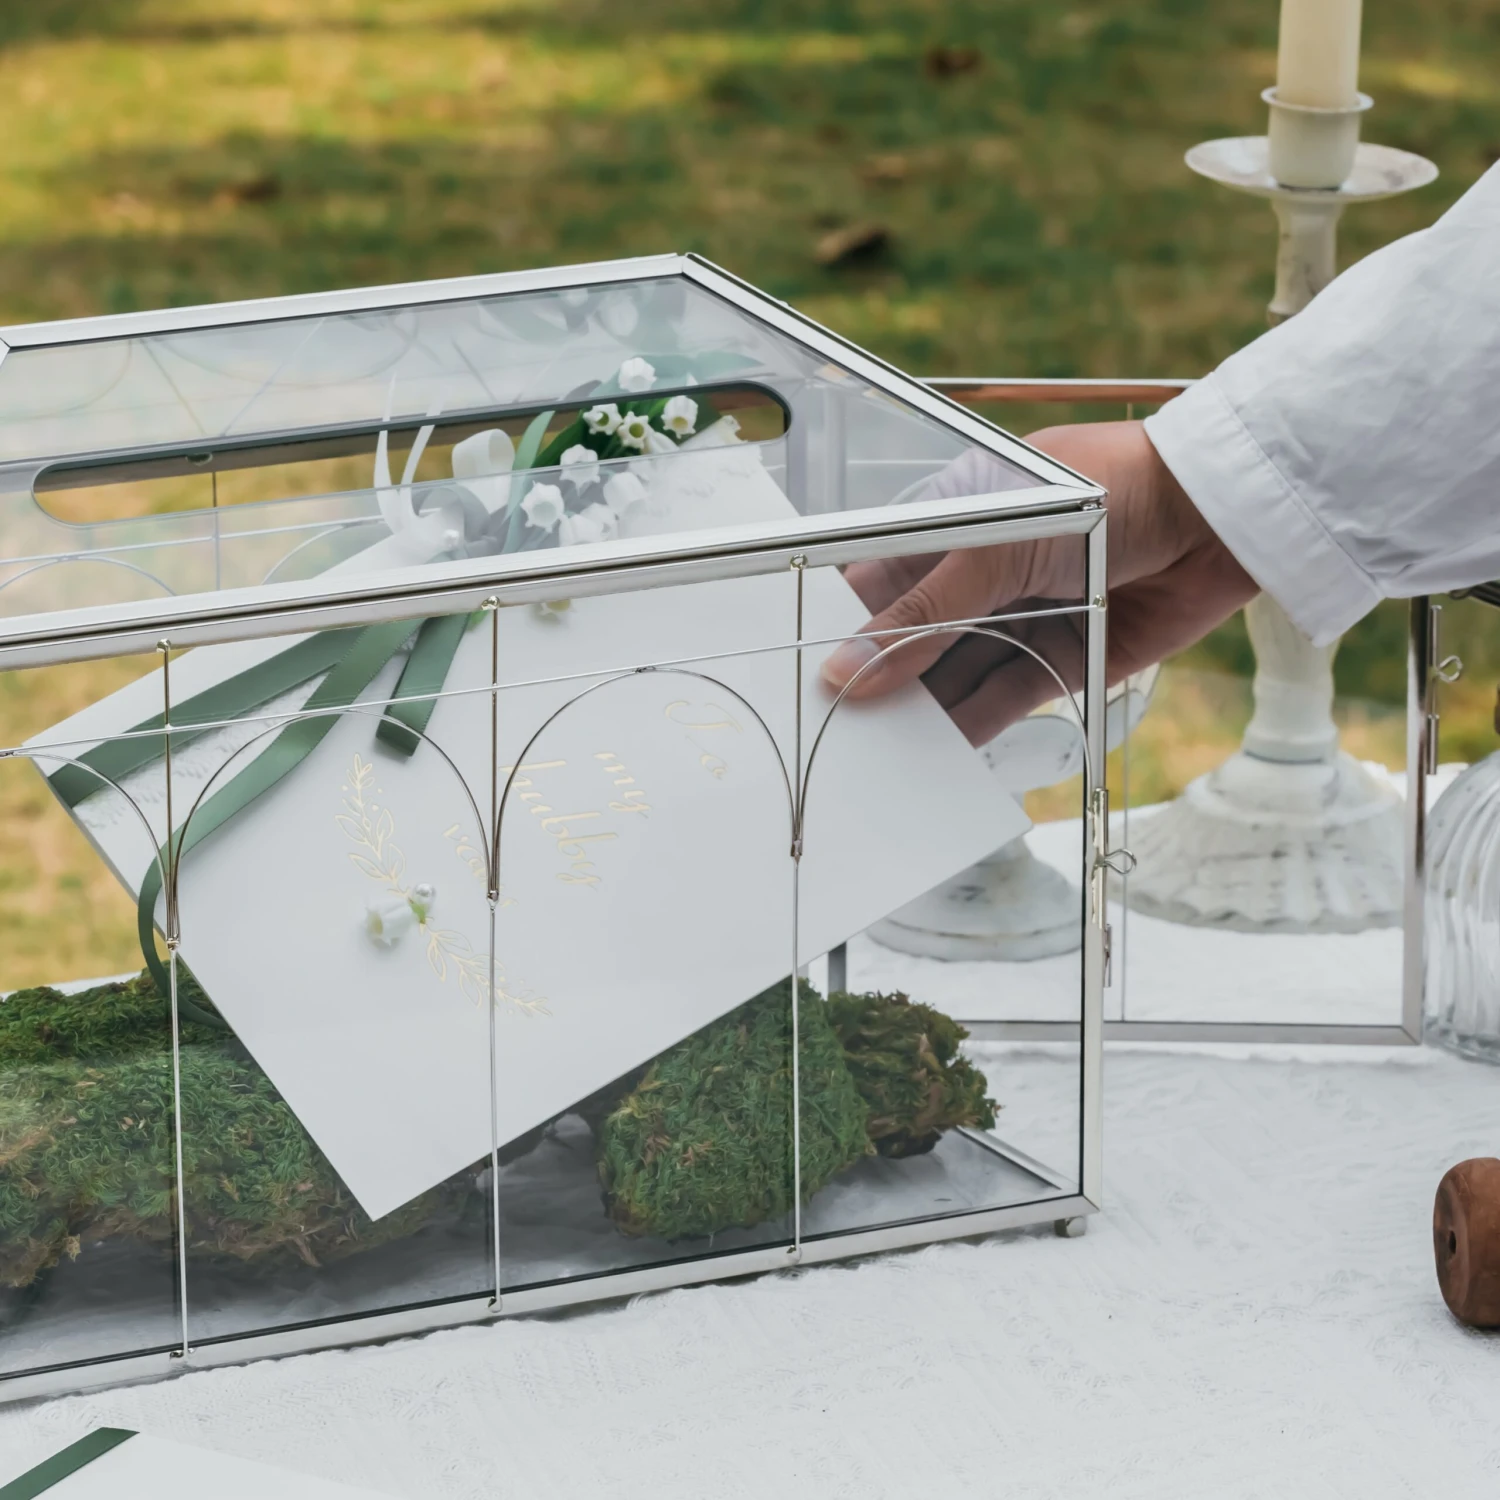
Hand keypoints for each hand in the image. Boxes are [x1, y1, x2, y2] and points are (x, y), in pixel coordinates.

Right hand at [820, 420, 1257, 743]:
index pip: (876, 583)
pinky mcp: (1059, 659)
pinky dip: (974, 727)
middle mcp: (977, 575)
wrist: (1216, 516)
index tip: (804, 672)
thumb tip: (849, 670)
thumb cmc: (1103, 495)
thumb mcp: (994, 548)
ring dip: (921, 714)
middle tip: (834, 733)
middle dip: (877, 681)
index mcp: (949, 525)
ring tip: (879, 759)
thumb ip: (922, 615)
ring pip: (952, 676)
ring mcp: (1016, 618)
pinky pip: (1003, 700)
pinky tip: (940, 755)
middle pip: (910, 639)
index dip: (840, 628)